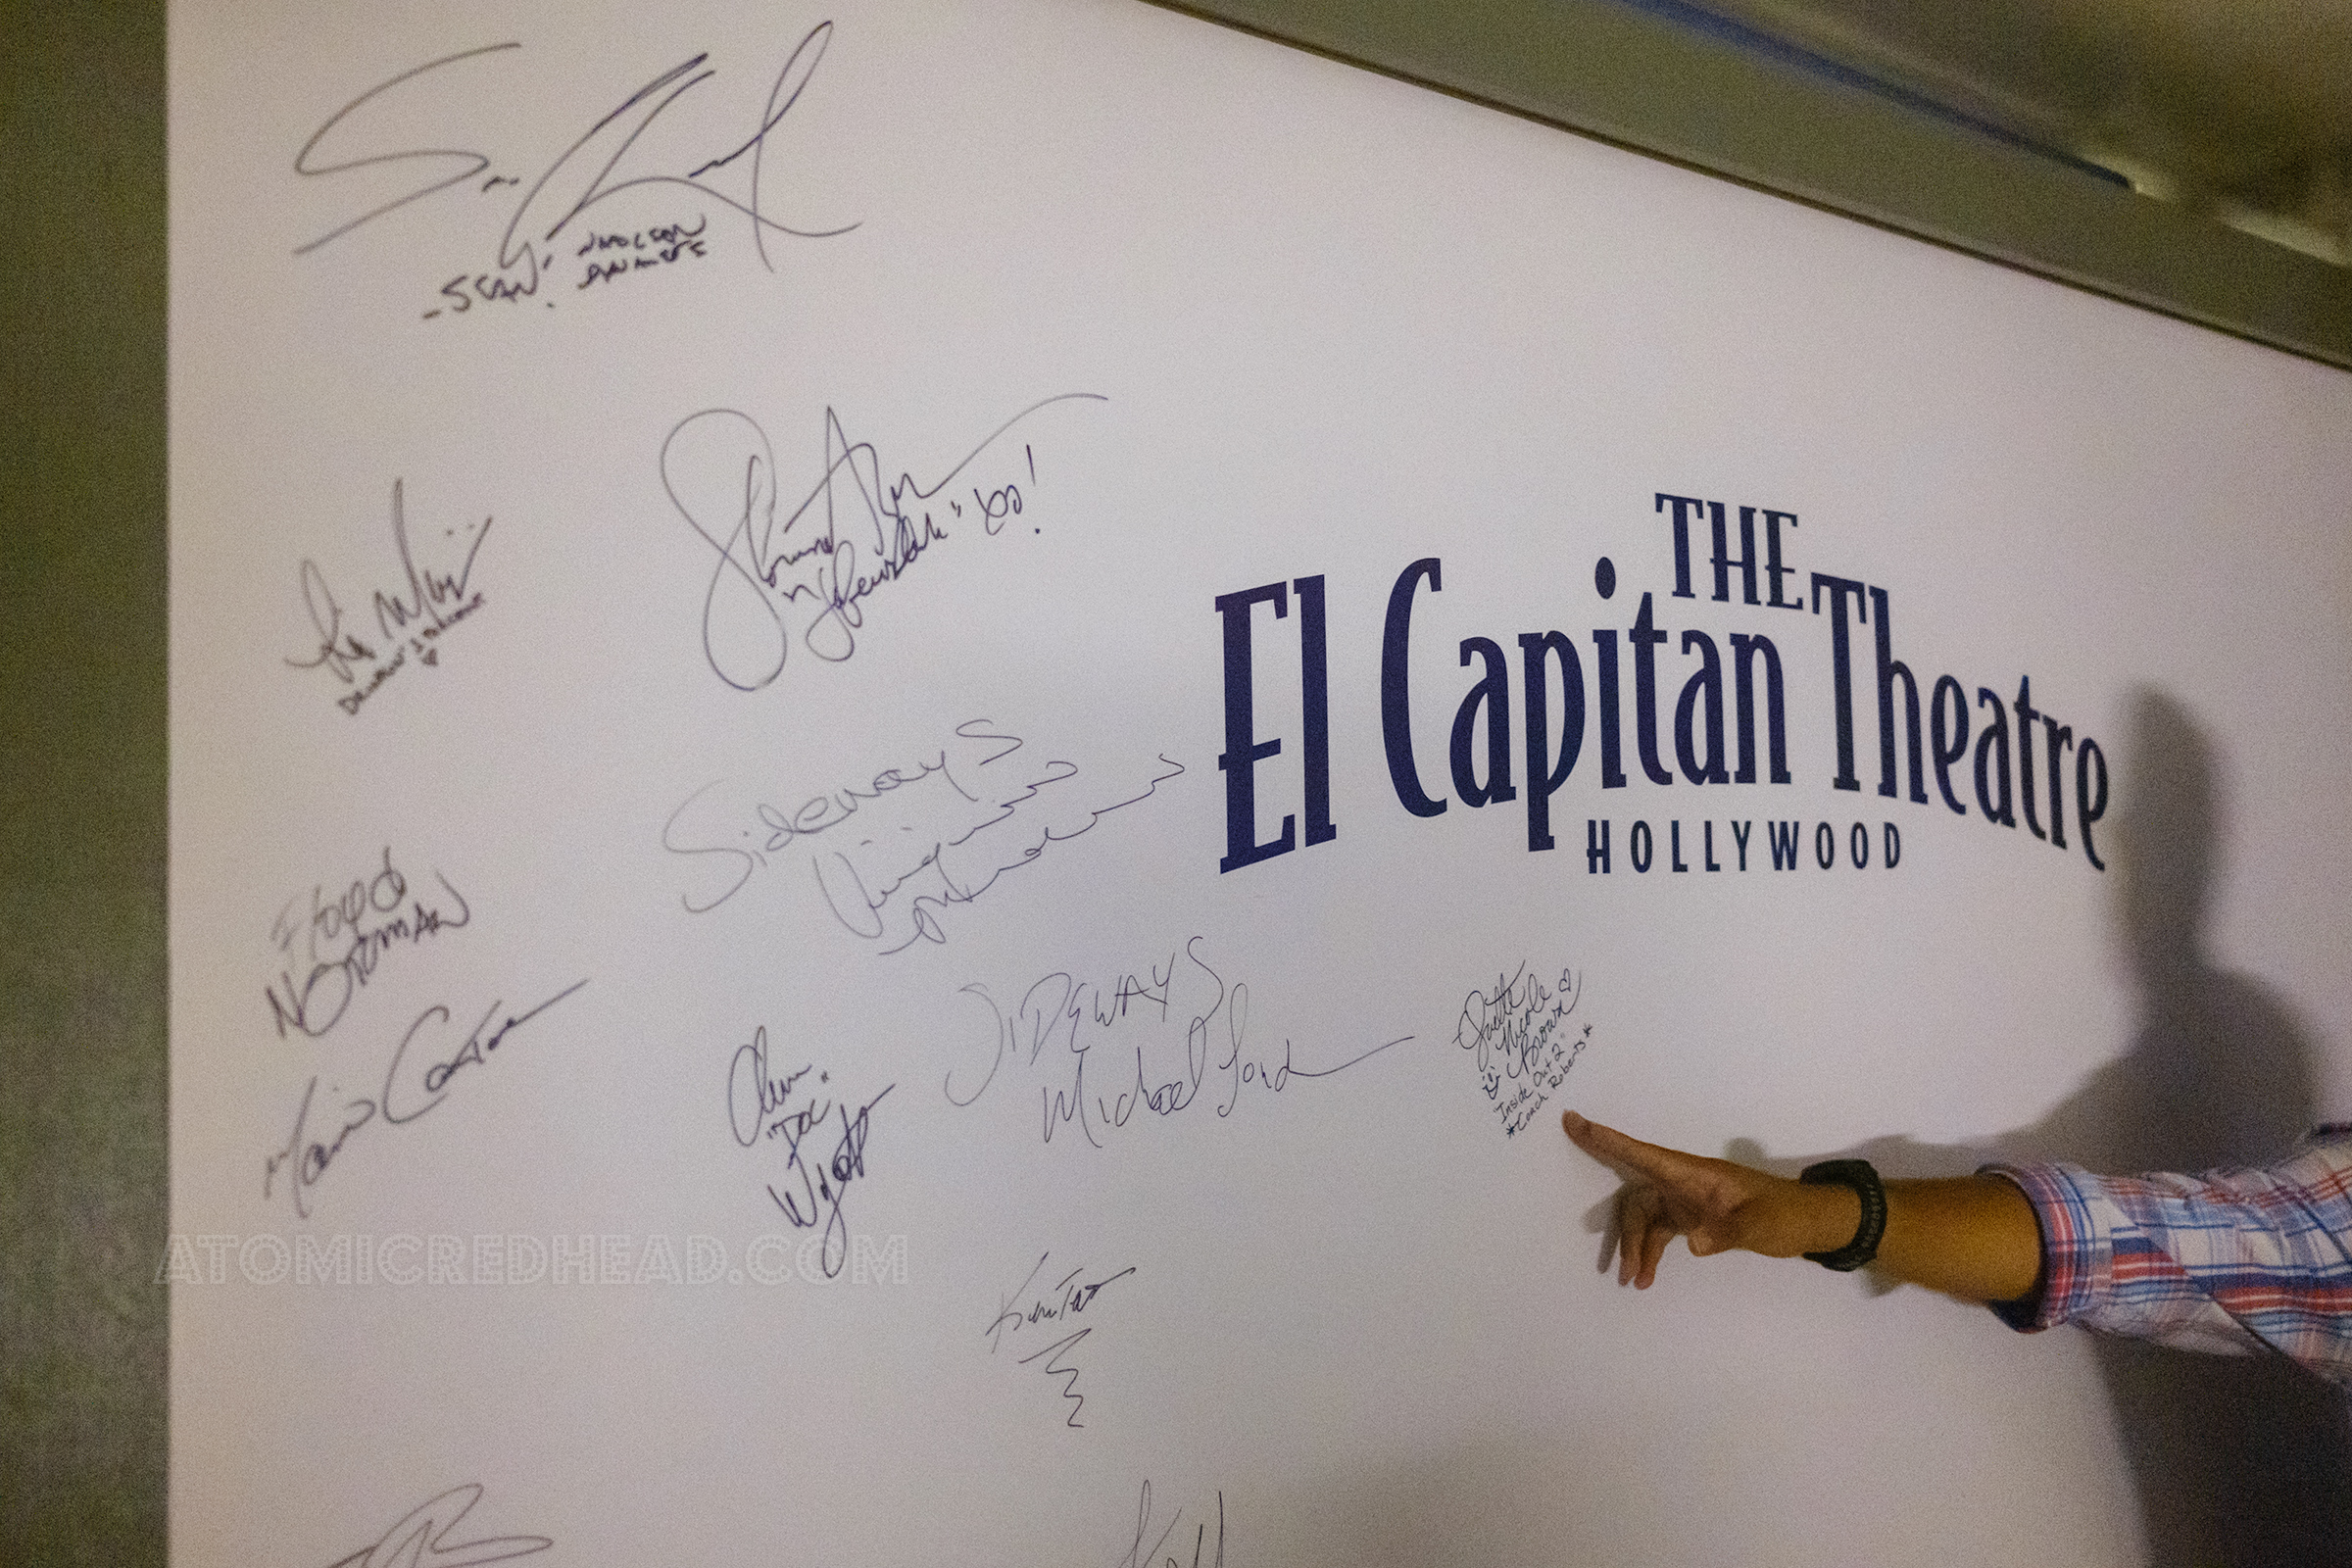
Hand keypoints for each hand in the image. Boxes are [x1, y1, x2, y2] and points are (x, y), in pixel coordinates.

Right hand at [1562, 1111, 1853, 1287]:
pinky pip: (1659, 1232)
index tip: (1573, 1121)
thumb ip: (1727, 1233)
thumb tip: (1692, 1243)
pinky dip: (1650, 1252)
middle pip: (1637, 1198)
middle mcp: (1684, 1183)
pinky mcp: (1692, 1218)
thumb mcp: (1762, 1225)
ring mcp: (1686, 1201)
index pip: (1643, 1154)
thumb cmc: (1787, 1215)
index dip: (1606, 1139)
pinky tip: (1647, 1277)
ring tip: (1636, 1282)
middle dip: (1625, 1233)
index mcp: (1695, 1174)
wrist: (1810, 1223)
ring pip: (1645, 1219)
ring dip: (1637, 1248)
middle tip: (1621, 1268)